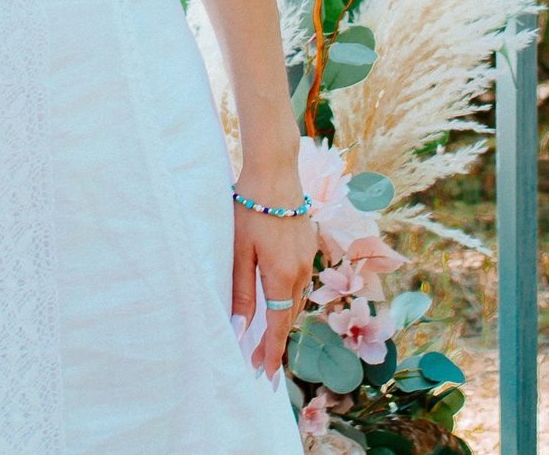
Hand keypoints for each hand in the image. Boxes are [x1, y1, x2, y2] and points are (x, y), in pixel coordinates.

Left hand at [231, 183, 317, 378]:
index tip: (268, 376)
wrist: (275, 172)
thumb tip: (240, 328)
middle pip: (289, 317)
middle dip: (274, 342)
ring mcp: (308, 259)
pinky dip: (288, 301)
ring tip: (265, 339)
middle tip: (257, 363)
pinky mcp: (308, 247)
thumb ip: (241, 290)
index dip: (272, 352)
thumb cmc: (250, 208)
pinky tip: (276, 304)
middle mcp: (302, 272)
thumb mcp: (239, 250)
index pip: (279, 326)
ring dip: (282, 322)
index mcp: (283, 276)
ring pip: (295, 301)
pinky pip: (300, 284)